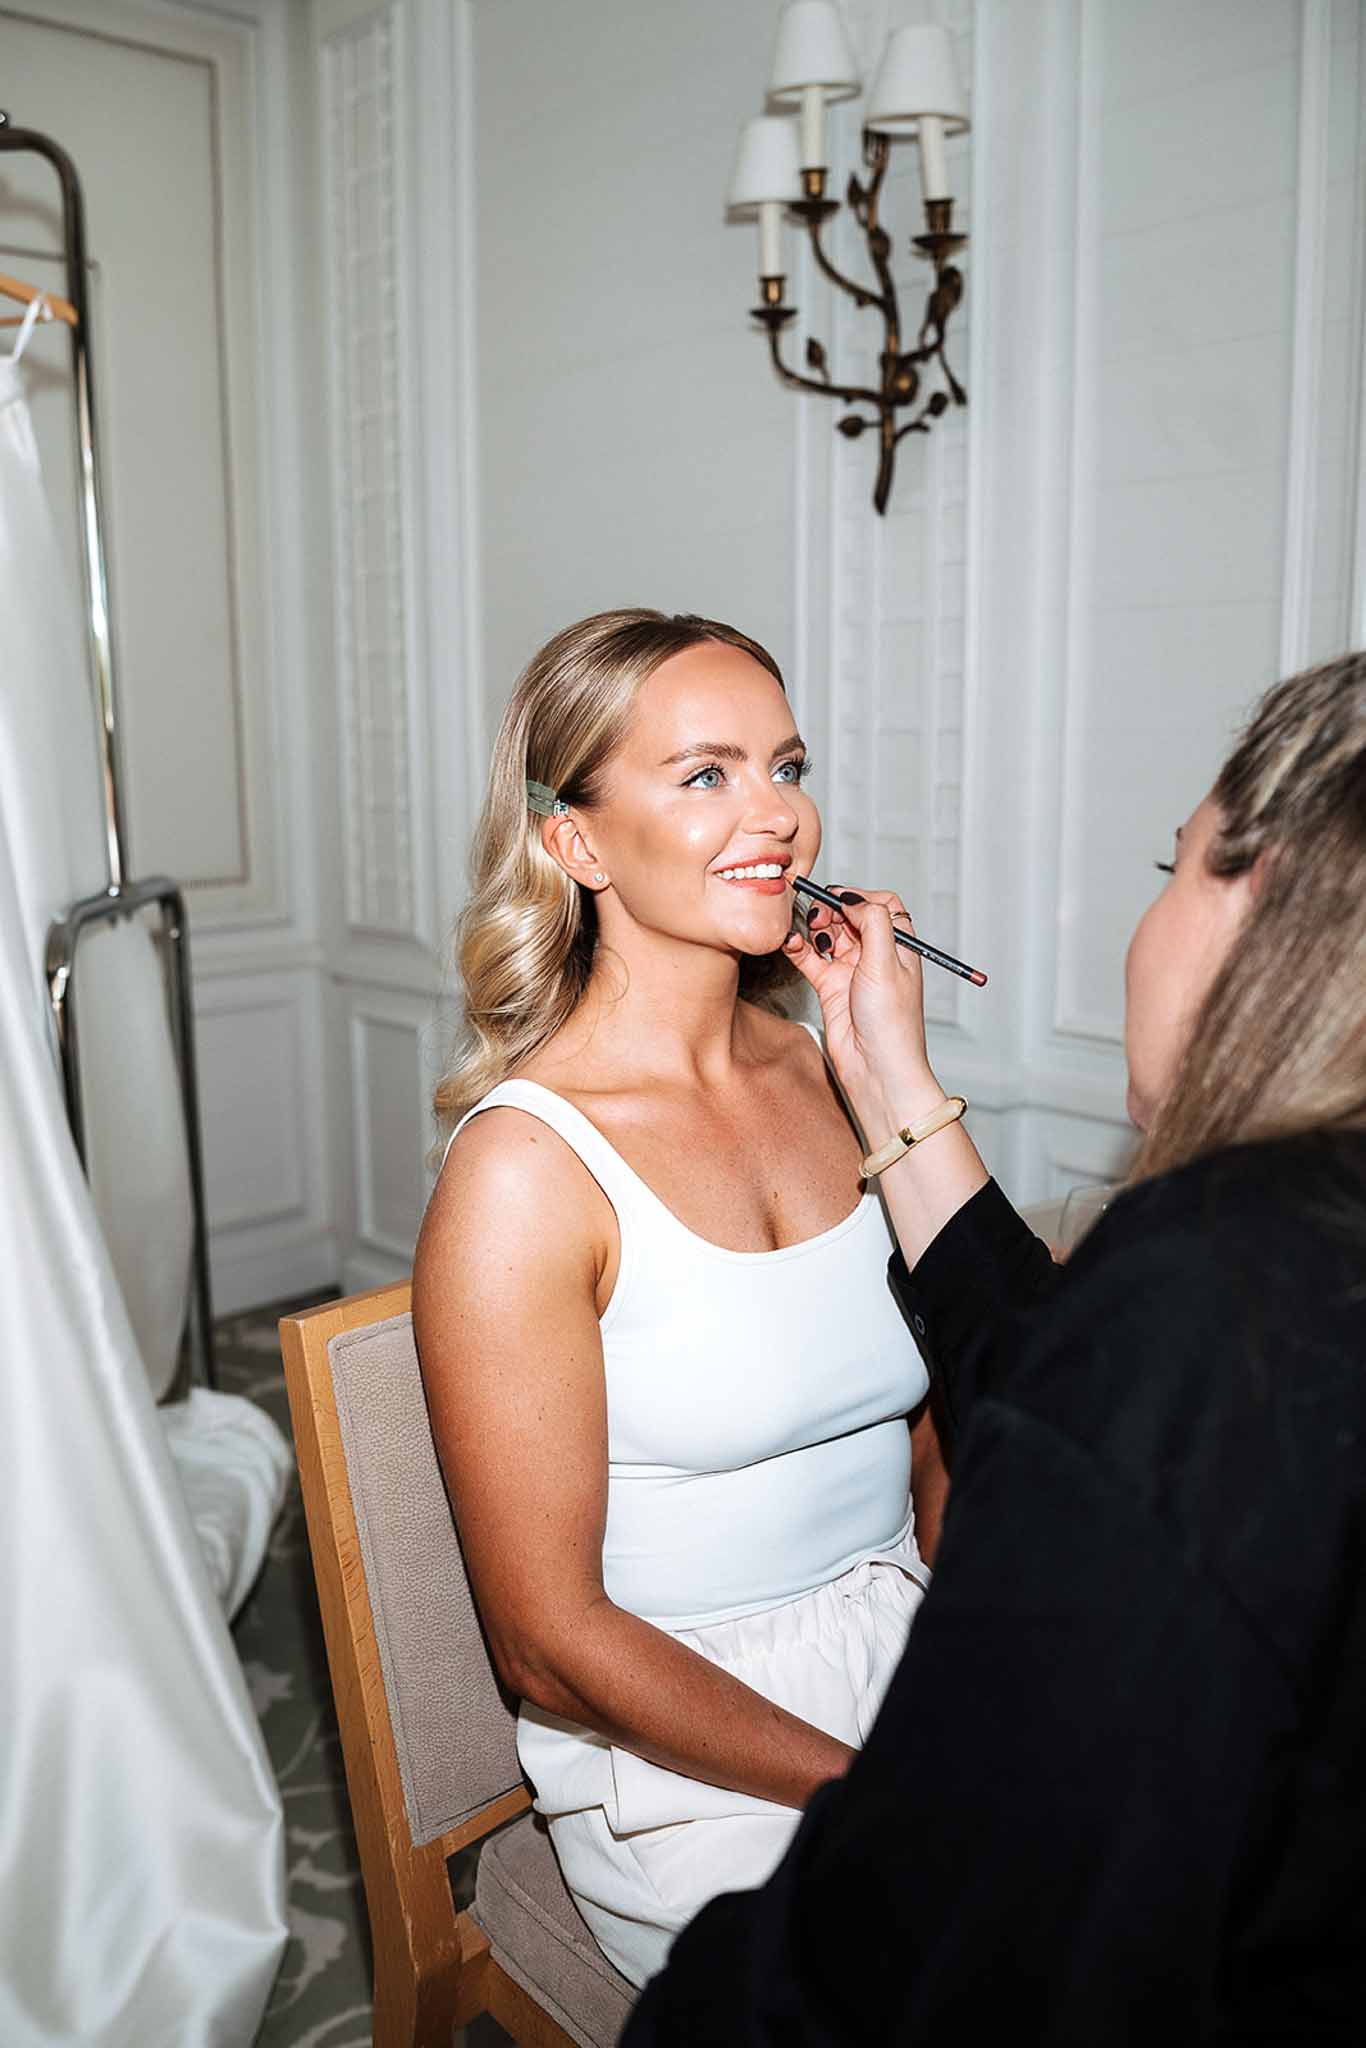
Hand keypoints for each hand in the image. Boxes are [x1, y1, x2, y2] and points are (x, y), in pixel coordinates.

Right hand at [784, 888, 946, 1133]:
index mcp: (899, 947)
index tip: (840, 899)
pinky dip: (799, 948)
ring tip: (808, 931)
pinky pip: (810, 959)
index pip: (882, 905)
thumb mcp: (887, 962)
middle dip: (832, 910)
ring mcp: (851, 971)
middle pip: (850, 917)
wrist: (876, 1068)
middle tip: (819, 915)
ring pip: (828, 936)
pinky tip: (791, 944)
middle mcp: (876, 956)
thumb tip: (854, 898)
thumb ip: (873, 922)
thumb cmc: (892, 1023)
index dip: (860, 896)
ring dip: (815, 928)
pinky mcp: (830, 987)